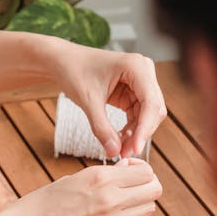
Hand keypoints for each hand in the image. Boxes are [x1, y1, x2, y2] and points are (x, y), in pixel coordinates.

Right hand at [8, 159, 160, 215]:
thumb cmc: (43, 202)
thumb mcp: (73, 178)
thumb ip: (104, 176)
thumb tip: (126, 171)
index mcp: (100, 177)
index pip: (145, 171)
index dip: (140, 169)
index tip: (129, 170)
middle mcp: (110, 198)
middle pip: (154, 189)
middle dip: (147, 185)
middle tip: (131, 185)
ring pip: (149, 209)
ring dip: (140, 204)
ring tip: (121, 202)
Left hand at [53, 44, 166, 158]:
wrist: (63, 61)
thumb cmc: (74, 71)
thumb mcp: (87, 100)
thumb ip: (101, 127)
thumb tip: (114, 152)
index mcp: (136, 66)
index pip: (150, 103)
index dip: (145, 128)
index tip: (135, 149)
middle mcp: (144, 72)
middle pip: (153, 110)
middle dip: (140, 133)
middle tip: (124, 154)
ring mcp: (140, 81)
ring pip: (147, 115)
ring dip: (135, 134)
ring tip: (119, 151)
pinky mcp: (133, 92)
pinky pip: (137, 114)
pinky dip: (130, 129)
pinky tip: (118, 141)